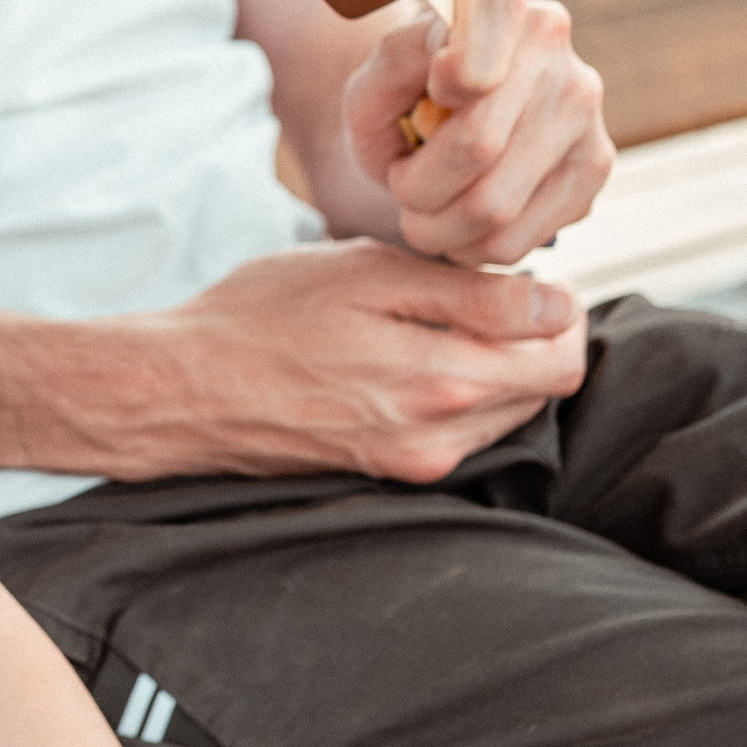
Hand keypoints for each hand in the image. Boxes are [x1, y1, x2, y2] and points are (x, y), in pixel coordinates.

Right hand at [136, 238, 586, 483]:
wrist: (183, 390)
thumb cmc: (263, 314)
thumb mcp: (365, 273)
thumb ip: (469, 293)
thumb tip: (555, 306)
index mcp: (443, 378)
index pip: (563, 353)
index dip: (557, 305)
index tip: (521, 277)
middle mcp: (442, 434)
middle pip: (547, 387)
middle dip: (536, 336)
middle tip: (487, 294)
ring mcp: (418, 461)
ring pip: (510, 411)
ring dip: (499, 365)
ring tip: (440, 323)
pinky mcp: (393, 472)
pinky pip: (466, 432)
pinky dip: (464, 392)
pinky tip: (414, 358)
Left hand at [344, 0, 611, 268]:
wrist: (432, 127)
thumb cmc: (399, 100)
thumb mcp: (372, 79)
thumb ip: (396, 60)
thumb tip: (452, 62)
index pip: (489, 30)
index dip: (450, 77)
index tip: (431, 93)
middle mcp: (551, 37)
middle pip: (478, 145)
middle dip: (416, 188)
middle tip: (400, 186)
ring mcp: (583, 102)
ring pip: (495, 207)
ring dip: (436, 228)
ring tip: (423, 211)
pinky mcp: (596, 164)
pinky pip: (519, 239)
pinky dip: (473, 248)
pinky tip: (461, 223)